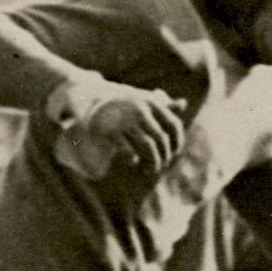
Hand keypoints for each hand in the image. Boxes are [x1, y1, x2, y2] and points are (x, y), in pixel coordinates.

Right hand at [51, 76, 184, 177]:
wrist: (88, 102)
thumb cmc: (121, 104)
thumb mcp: (142, 100)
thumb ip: (163, 104)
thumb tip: (183, 103)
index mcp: (151, 102)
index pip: (174, 124)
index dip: (177, 142)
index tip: (174, 153)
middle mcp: (140, 109)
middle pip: (161, 139)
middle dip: (164, 157)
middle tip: (160, 166)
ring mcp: (125, 120)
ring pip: (148, 147)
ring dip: (153, 163)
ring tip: (151, 170)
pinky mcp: (110, 132)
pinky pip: (129, 152)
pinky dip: (134, 160)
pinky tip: (134, 161)